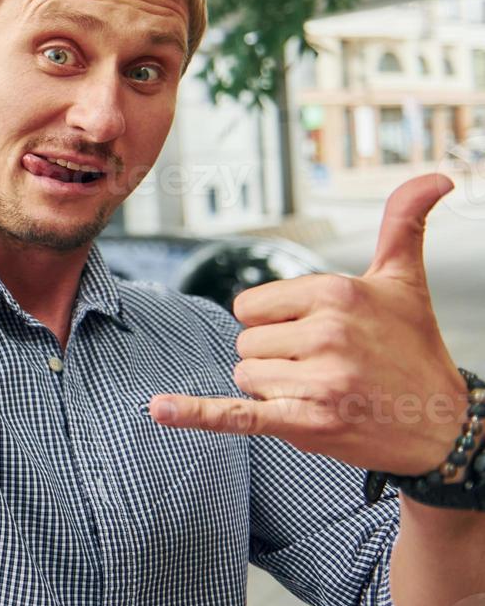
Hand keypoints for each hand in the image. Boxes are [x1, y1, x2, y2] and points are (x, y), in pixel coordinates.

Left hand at [149, 174, 468, 475]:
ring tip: (325, 392)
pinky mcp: (310, 423)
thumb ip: (402, 223)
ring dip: (273, 390)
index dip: (274, 323)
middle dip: (275, 358)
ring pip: (245, 378)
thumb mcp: (403, 281)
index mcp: (335, 292)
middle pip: (245, 342)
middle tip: (327, 367)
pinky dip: (197, 414)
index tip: (316, 333)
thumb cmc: (414, 349)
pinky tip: (159, 409)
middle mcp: (327, 333)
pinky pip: (238, 415)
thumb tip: (437, 177)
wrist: (445, 427)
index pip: (249, 306)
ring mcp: (319, 381)